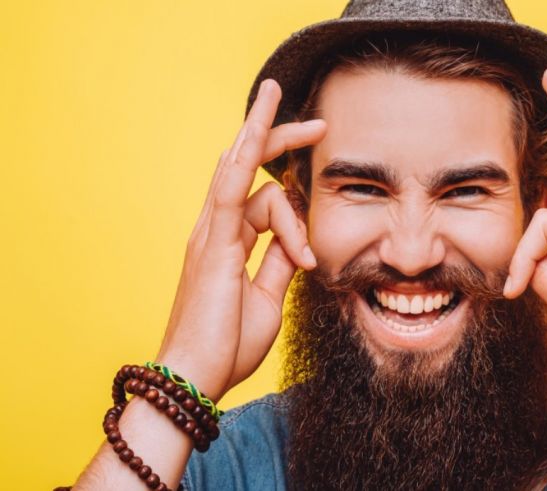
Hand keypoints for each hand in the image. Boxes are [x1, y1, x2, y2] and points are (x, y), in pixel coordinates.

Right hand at [154, 79, 326, 401]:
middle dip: (278, 138)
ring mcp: (210, 233)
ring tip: (311, 125)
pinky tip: (256, 133)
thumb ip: (279, 263)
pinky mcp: (213, 246)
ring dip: (268, 137)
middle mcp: (216, 229)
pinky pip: (228, 192)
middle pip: (243, 166)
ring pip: (238, 169)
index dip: (286, 174)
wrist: (198, 378)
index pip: (258, 191)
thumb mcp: (268, 298)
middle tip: (319, 124)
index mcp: (229, 241)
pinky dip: (242, 160)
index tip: (319, 167)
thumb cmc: (227, 344)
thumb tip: (298, 241)